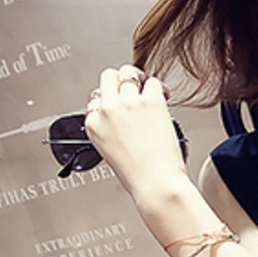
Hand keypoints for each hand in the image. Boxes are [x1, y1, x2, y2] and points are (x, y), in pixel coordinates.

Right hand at [83, 65, 188, 206]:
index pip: (95, 99)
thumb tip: (122, 119)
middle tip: (134, 88)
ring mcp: (128, 103)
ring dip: (140, 78)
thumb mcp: (110, 152)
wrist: (156, 183)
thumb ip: (110, 130)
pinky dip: (160, 88)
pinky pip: (153, 81)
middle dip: (121, 80)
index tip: (120, 106)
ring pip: (128, 72)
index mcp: (93, 124)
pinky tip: (164, 97)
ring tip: (149, 89)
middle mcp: (107, 110)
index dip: (110, 101)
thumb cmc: (138, 176)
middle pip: (108, 77)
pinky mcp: (150, 101)